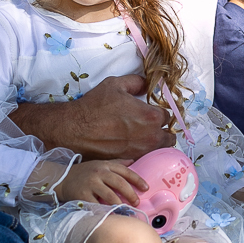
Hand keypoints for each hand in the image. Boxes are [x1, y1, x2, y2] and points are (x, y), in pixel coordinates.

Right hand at [10, 74, 175, 159]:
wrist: (74, 128)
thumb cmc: (94, 106)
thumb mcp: (115, 84)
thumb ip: (136, 82)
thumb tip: (146, 84)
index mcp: (151, 116)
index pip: (168, 115)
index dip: (160, 112)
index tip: (153, 112)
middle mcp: (150, 136)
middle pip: (169, 136)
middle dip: (162, 130)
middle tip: (151, 126)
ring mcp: (140, 151)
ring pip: (158, 149)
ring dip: (154, 142)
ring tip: (142, 136)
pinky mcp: (129, 160)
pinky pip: (143, 157)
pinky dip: (141, 152)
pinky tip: (131, 145)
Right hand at [55, 159, 147, 205]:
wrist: (62, 178)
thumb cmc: (85, 171)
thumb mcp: (100, 163)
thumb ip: (117, 163)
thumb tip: (133, 161)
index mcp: (105, 165)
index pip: (125, 171)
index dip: (137, 180)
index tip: (146, 188)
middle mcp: (99, 173)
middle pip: (119, 183)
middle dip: (131, 193)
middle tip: (137, 202)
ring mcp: (90, 184)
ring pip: (109, 195)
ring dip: (119, 203)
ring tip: (125, 209)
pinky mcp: (82, 195)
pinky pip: (96, 204)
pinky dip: (104, 210)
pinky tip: (111, 214)